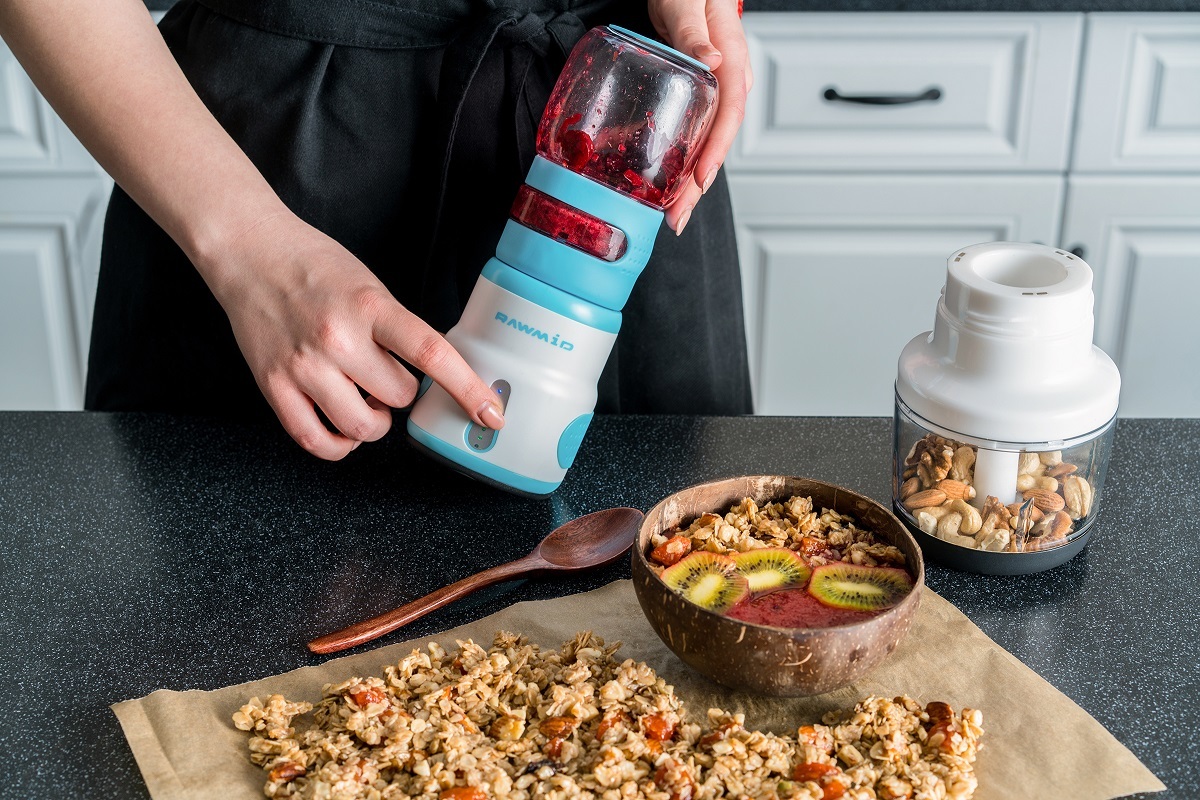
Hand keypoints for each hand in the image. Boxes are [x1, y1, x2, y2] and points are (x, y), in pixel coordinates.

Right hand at [204, 213, 503, 460]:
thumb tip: (435, 376)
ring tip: (362, 397)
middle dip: (400, 393)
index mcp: (370, 307)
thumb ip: (400, 330)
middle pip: (398, 397)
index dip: (467, 389)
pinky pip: (316, 441)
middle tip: (384, 374)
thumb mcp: (371, 287)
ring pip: (362, 427)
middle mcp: (337, 338)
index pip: (431, 354)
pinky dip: (339, 445)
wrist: (251, 254)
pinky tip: (343, 427)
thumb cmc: (314, 268)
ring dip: (373, 421)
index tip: (492, 414)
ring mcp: (303, 366)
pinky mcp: (274, 387)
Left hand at [648, 0, 751, 233]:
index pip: (729, 114)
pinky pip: (695, 133)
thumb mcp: (688, 3)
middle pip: (718, 141)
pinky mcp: (699, 95)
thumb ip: (696, 34)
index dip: (715, 152)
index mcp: (731, 60)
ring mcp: (715, 90)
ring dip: (690, 182)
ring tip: (672, 213)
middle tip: (677, 217)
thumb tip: (711, 61)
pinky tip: (669, 183)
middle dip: (698, 184)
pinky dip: (683, 161)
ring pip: (707, 143)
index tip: (699, 182)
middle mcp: (728, 81)